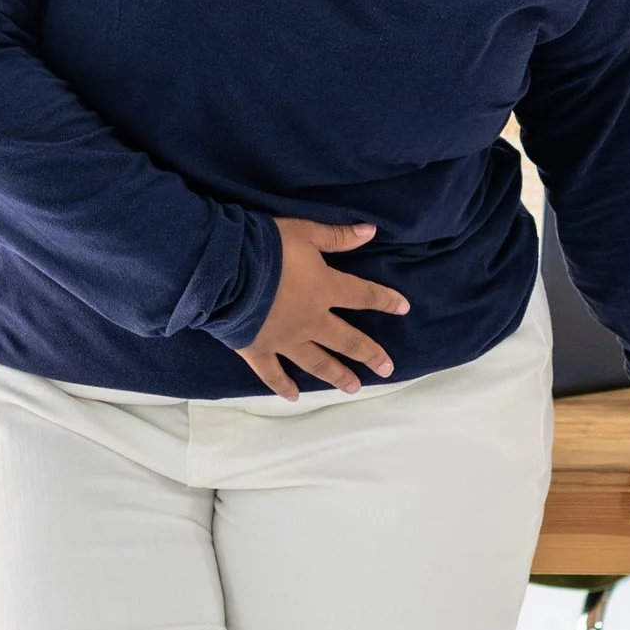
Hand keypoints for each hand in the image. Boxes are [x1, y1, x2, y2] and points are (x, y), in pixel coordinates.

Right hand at [236, 217, 410, 397]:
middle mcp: (311, 321)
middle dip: (369, 354)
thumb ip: (337, 236)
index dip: (385, 300)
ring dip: (338, 375)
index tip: (404, 308)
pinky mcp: (258, 350)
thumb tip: (371, 231)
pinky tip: (295, 397)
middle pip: (347, 340)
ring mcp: (286, 340)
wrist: (225, 272)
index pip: (363, 295)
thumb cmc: (266, 248)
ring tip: (354, 388)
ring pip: (318, 362)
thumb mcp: (304, 232)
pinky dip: (283, 386)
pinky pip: (273, 374)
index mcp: (324, 290)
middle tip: (387, 369)